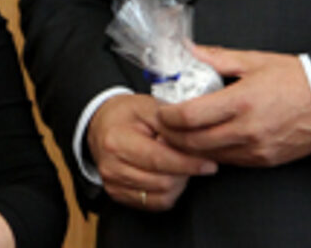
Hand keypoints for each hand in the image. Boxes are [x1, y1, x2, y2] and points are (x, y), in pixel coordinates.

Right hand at [88, 93, 217, 211]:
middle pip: (162, 182)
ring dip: (178, 182)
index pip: (159, 160)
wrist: (102, 123)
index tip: (209, 164)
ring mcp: (112, 183)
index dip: (188, 164)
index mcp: (117, 141)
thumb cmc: (127, 114)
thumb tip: (194, 144)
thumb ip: (171, 125)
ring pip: (161, 196)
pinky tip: (168, 175)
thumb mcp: (149, 107)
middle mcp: (111, 166)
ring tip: (178, 164)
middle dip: (184, 172)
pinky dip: (167, 192)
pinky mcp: (117, 194)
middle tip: (193, 159)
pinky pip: (153, 203)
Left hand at [155, 45, 310, 167]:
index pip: (191, 116)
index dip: (168, 115)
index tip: (161, 108)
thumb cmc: (296, 79)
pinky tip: (204, 141)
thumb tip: (188, 49)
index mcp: (242, 101)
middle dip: (170, 135)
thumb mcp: (254, 61)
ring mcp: (256, 148)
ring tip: (177, 133)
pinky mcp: (264, 160)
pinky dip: (210, 153)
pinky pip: (228, 161)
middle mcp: (247, 129)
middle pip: (193, 141)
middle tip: (161, 124)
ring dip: (187, 147)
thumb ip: (216, 58)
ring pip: (208, 156)